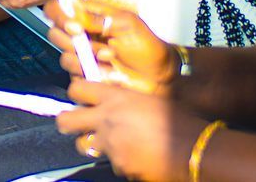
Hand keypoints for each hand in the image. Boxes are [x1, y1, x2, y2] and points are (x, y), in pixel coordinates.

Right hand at [46, 0, 178, 94]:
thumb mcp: (125, 24)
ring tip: (110, 57)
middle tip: (92, 41)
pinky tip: (110, 72)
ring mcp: (84, 57)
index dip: (58, 15)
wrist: (159, 76)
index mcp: (90, 16)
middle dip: (71, 40)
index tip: (73, 24)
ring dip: (88, 58)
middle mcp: (83, 36)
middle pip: (55, 33)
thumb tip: (70, 6)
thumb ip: (95, 17)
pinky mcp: (86, 77)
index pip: (59, 9)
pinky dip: (93, 74)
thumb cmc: (146, 45)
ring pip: (65, 57)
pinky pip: (75, 77)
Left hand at [57, 79, 203, 181]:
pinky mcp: (117, 165)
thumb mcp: (147, 99)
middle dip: (66, 121)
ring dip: (92, 143)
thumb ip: (124, 101)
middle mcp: (106, 120)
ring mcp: (109, 145)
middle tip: (71, 122)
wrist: (189, 147)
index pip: (78, 89)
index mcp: (115, 98)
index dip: (77, 92)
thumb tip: (112, 104)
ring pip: (85, 145)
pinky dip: (118, 159)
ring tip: (108, 142)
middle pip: (66, 120)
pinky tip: (134, 156)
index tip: (80, 96)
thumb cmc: (175, 118)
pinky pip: (110, 161)